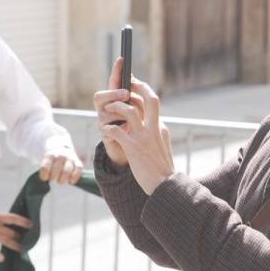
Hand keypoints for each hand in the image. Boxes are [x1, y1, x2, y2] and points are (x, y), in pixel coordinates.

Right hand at [0, 205, 32, 261]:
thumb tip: (9, 221)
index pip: (14, 218)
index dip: (23, 222)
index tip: (31, 225)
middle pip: (11, 232)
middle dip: (20, 237)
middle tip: (26, 240)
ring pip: (5, 240)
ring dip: (15, 245)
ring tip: (22, 249)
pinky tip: (2, 258)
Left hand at [40, 147, 82, 184]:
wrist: (62, 151)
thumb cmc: (52, 161)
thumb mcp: (46, 162)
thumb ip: (45, 170)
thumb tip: (46, 181)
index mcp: (50, 155)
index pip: (45, 167)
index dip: (44, 175)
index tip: (45, 179)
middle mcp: (61, 156)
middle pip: (57, 168)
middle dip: (54, 177)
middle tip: (53, 179)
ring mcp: (70, 158)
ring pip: (67, 170)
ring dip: (63, 178)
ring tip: (60, 181)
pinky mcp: (78, 162)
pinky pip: (78, 169)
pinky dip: (74, 177)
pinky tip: (71, 181)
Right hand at [94, 58, 130, 164]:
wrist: (135, 154)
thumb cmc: (138, 129)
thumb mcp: (141, 112)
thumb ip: (137, 98)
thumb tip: (137, 81)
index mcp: (116, 101)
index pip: (113, 83)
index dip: (116, 71)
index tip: (122, 58)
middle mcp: (106, 110)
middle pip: (99, 96)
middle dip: (112, 93)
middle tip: (126, 94)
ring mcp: (104, 123)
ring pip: (104, 113)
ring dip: (118, 114)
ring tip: (130, 119)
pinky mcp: (106, 137)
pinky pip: (107, 130)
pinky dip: (119, 129)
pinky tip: (128, 130)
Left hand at [98, 76, 175, 194]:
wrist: (164, 186)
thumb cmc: (161, 168)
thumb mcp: (162, 145)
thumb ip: (158, 131)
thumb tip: (155, 122)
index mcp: (160, 127)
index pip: (153, 101)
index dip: (143, 90)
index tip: (134, 84)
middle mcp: (154, 128)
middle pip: (149, 97)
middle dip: (135, 87)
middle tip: (123, 86)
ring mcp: (144, 137)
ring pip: (129, 110)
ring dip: (116, 107)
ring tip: (107, 109)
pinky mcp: (133, 147)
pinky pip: (116, 130)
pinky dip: (108, 128)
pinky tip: (105, 131)